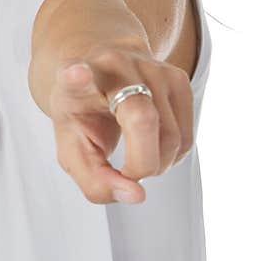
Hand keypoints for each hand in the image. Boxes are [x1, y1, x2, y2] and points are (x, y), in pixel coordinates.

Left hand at [46, 42, 194, 204]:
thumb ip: (95, 182)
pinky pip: (186, 137)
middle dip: (141, 164)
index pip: (74, 76)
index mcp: (74, 81)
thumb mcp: (74, 151)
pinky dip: (172, 155)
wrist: (101, 73)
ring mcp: (150, 67)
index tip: (76, 73)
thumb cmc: (84, 115)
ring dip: (158, 164)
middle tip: (126, 173)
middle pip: (141, 119)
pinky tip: (152, 144)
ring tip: (136, 157)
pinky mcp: (178, 77)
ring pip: (171, 136)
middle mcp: (113, 65)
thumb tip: (137, 195)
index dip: (76, 76)